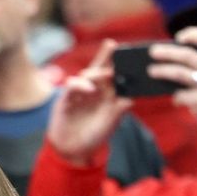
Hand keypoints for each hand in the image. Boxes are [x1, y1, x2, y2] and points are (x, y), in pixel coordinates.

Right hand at [45, 41, 130, 164]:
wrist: (74, 150)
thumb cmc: (94, 134)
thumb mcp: (110, 122)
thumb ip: (119, 109)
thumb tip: (131, 98)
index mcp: (106, 93)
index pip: (114, 74)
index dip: (119, 62)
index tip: (129, 52)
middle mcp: (93, 89)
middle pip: (99, 68)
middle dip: (106, 56)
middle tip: (113, 45)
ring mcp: (79, 93)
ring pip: (86, 75)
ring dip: (96, 72)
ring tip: (107, 72)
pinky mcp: (66, 99)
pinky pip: (72, 87)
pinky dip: (81, 85)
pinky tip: (90, 88)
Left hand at [156, 27, 196, 141]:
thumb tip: (181, 53)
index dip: (192, 34)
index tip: (178, 37)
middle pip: (187, 55)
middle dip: (167, 52)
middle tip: (152, 52)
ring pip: (180, 73)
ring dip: (163, 71)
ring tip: (152, 71)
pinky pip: (181, 95)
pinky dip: (176, 97)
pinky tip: (174, 98)